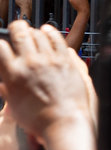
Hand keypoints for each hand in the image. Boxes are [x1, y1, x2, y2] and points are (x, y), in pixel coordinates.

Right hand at [0, 21, 93, 135]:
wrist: (63, 122)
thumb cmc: (39, 119)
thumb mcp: (13, 106)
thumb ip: (7, 90)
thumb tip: (2, 83)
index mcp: (14, 75)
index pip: (1, 48)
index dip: (0, 44)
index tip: (2, 44)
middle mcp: (30, 64)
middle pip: (20, 33)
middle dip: (16, 27)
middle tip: (16, 28)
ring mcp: (49, 60)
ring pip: (38, 34)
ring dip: (33, 31)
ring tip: (31, 31)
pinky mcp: (66, 60)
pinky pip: (57, 39)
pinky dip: (50, 32)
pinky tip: (47, 30)